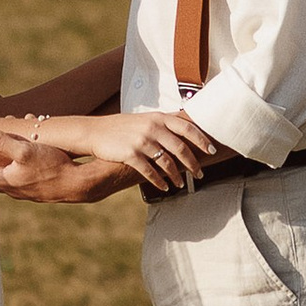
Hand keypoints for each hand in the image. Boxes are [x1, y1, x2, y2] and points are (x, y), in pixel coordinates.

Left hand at [0, 142, 137, 203]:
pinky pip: (19, 174)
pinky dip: (14, 164)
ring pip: (4, 175)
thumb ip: (1, 141)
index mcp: (4, 180)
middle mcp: (11, 188)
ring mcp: (25, 190)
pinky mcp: (38, 187)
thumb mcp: (25, 150)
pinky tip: (23, 156)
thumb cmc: (53, 166)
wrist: (82, 185)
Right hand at [76, 108, 222, 194]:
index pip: (187, 128)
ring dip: (176, 176)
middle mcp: (152, 128)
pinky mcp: (130, 154)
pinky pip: (150, 172)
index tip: (211, 150)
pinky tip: (164, 187)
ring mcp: (141, 141)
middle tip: (199, 173)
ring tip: (181, 183)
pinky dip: (159, 182)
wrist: (94, 132)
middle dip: (192, 164)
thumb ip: (163, 124)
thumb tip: (185, 131)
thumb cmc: (121, 127)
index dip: (202, 140)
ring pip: (166, 162)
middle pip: (180, 148)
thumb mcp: (144, 119)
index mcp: (158, 118)